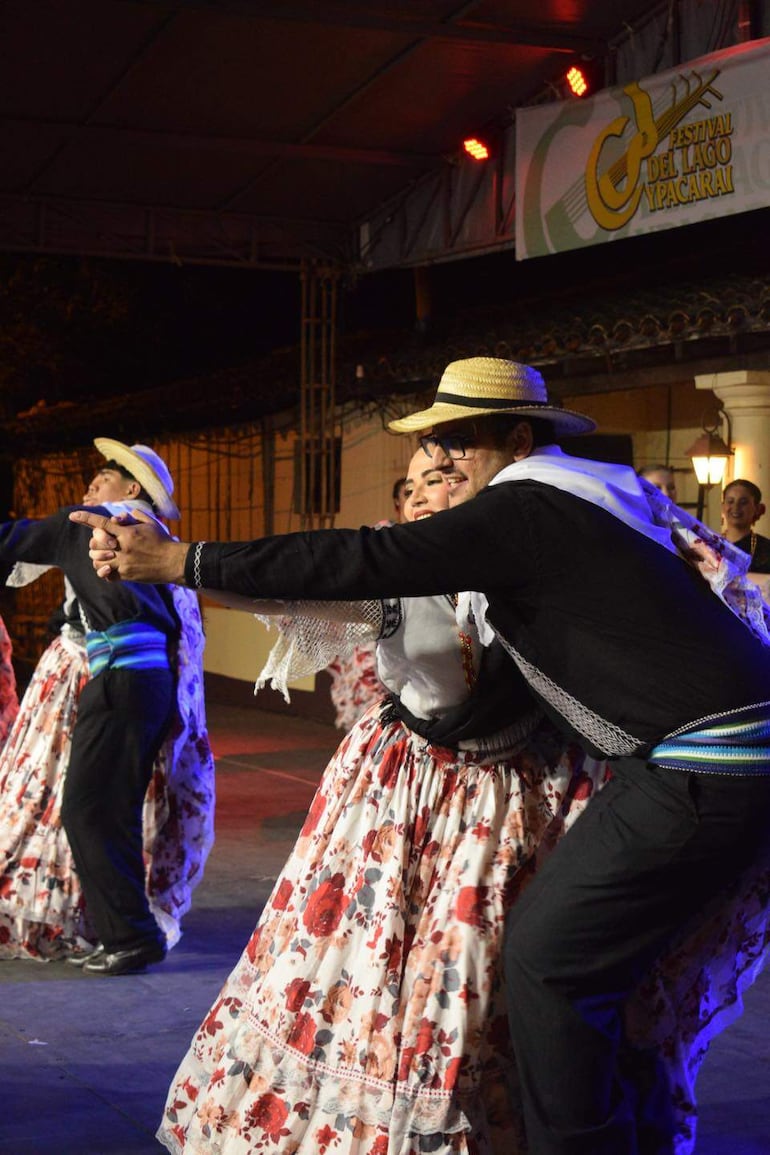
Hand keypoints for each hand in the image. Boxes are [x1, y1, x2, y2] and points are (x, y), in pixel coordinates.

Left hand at [68, 508, 190, 584]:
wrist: (174, 562)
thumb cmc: (163, 541)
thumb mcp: (151, 523)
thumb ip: (135, 517)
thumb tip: (121, 517)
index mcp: (127, 533)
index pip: (101, 523)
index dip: (85, 518)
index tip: (72, 516)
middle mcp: (122, 547)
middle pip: (94, 544)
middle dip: (94, 543)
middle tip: (100, 544)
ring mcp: (123, 563)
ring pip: (97, 562)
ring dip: (98, 558)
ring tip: (105, 557)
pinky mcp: (127, 575)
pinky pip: (107, 575)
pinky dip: (105, 572)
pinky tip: (111, 568)